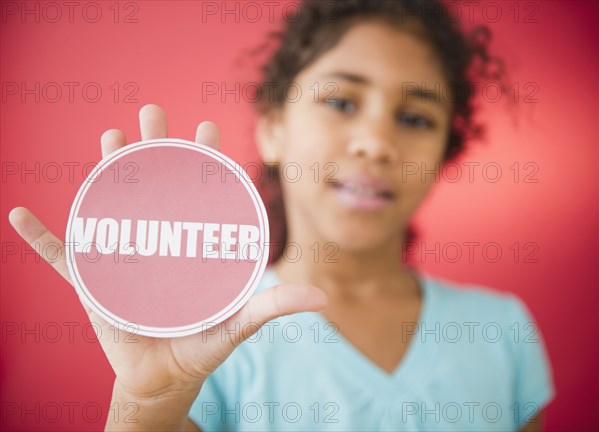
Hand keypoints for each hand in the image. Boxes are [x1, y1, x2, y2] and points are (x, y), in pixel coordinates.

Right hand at [8, 104, 327, 400]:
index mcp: (192, 243)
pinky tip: (19, 216)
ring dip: (107, 170)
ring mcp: (124, 257)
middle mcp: (158, 240)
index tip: (208, 126)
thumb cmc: (203, 344)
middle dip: (154, 144)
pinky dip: (40, 240)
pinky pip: (61, 259)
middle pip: (155, 183)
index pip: (200, 192)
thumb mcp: (238, 324)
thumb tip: (323, 299)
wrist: (166, 374)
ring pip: (112, 204)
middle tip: (153, 110)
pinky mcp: (94, 283)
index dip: (205, 158)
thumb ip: (273, 307)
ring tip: (110, 135)